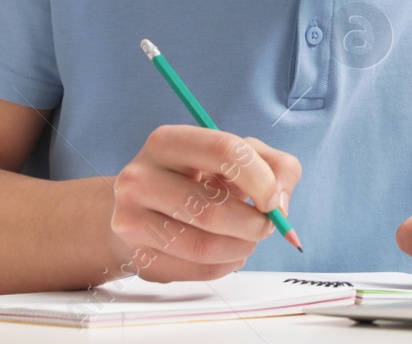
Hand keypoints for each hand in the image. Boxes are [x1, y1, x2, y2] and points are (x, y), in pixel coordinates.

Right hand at [107, 126, 300, 282]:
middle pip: (212, 209)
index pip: (225, 150)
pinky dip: (225, 266)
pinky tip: (228, 253)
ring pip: (203, 246)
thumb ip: (275, 167)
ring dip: (241, 247)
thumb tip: (280, 204)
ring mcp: (131, 219)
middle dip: (253, 223)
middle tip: (265, 226)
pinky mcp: (138, 256)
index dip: (260, 178)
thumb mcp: (237, 156)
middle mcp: (140, 178)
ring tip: (248, 240)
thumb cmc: (196, 178)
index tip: (273, 199)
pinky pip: (195, 270)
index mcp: (167, 141)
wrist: (139, 208)